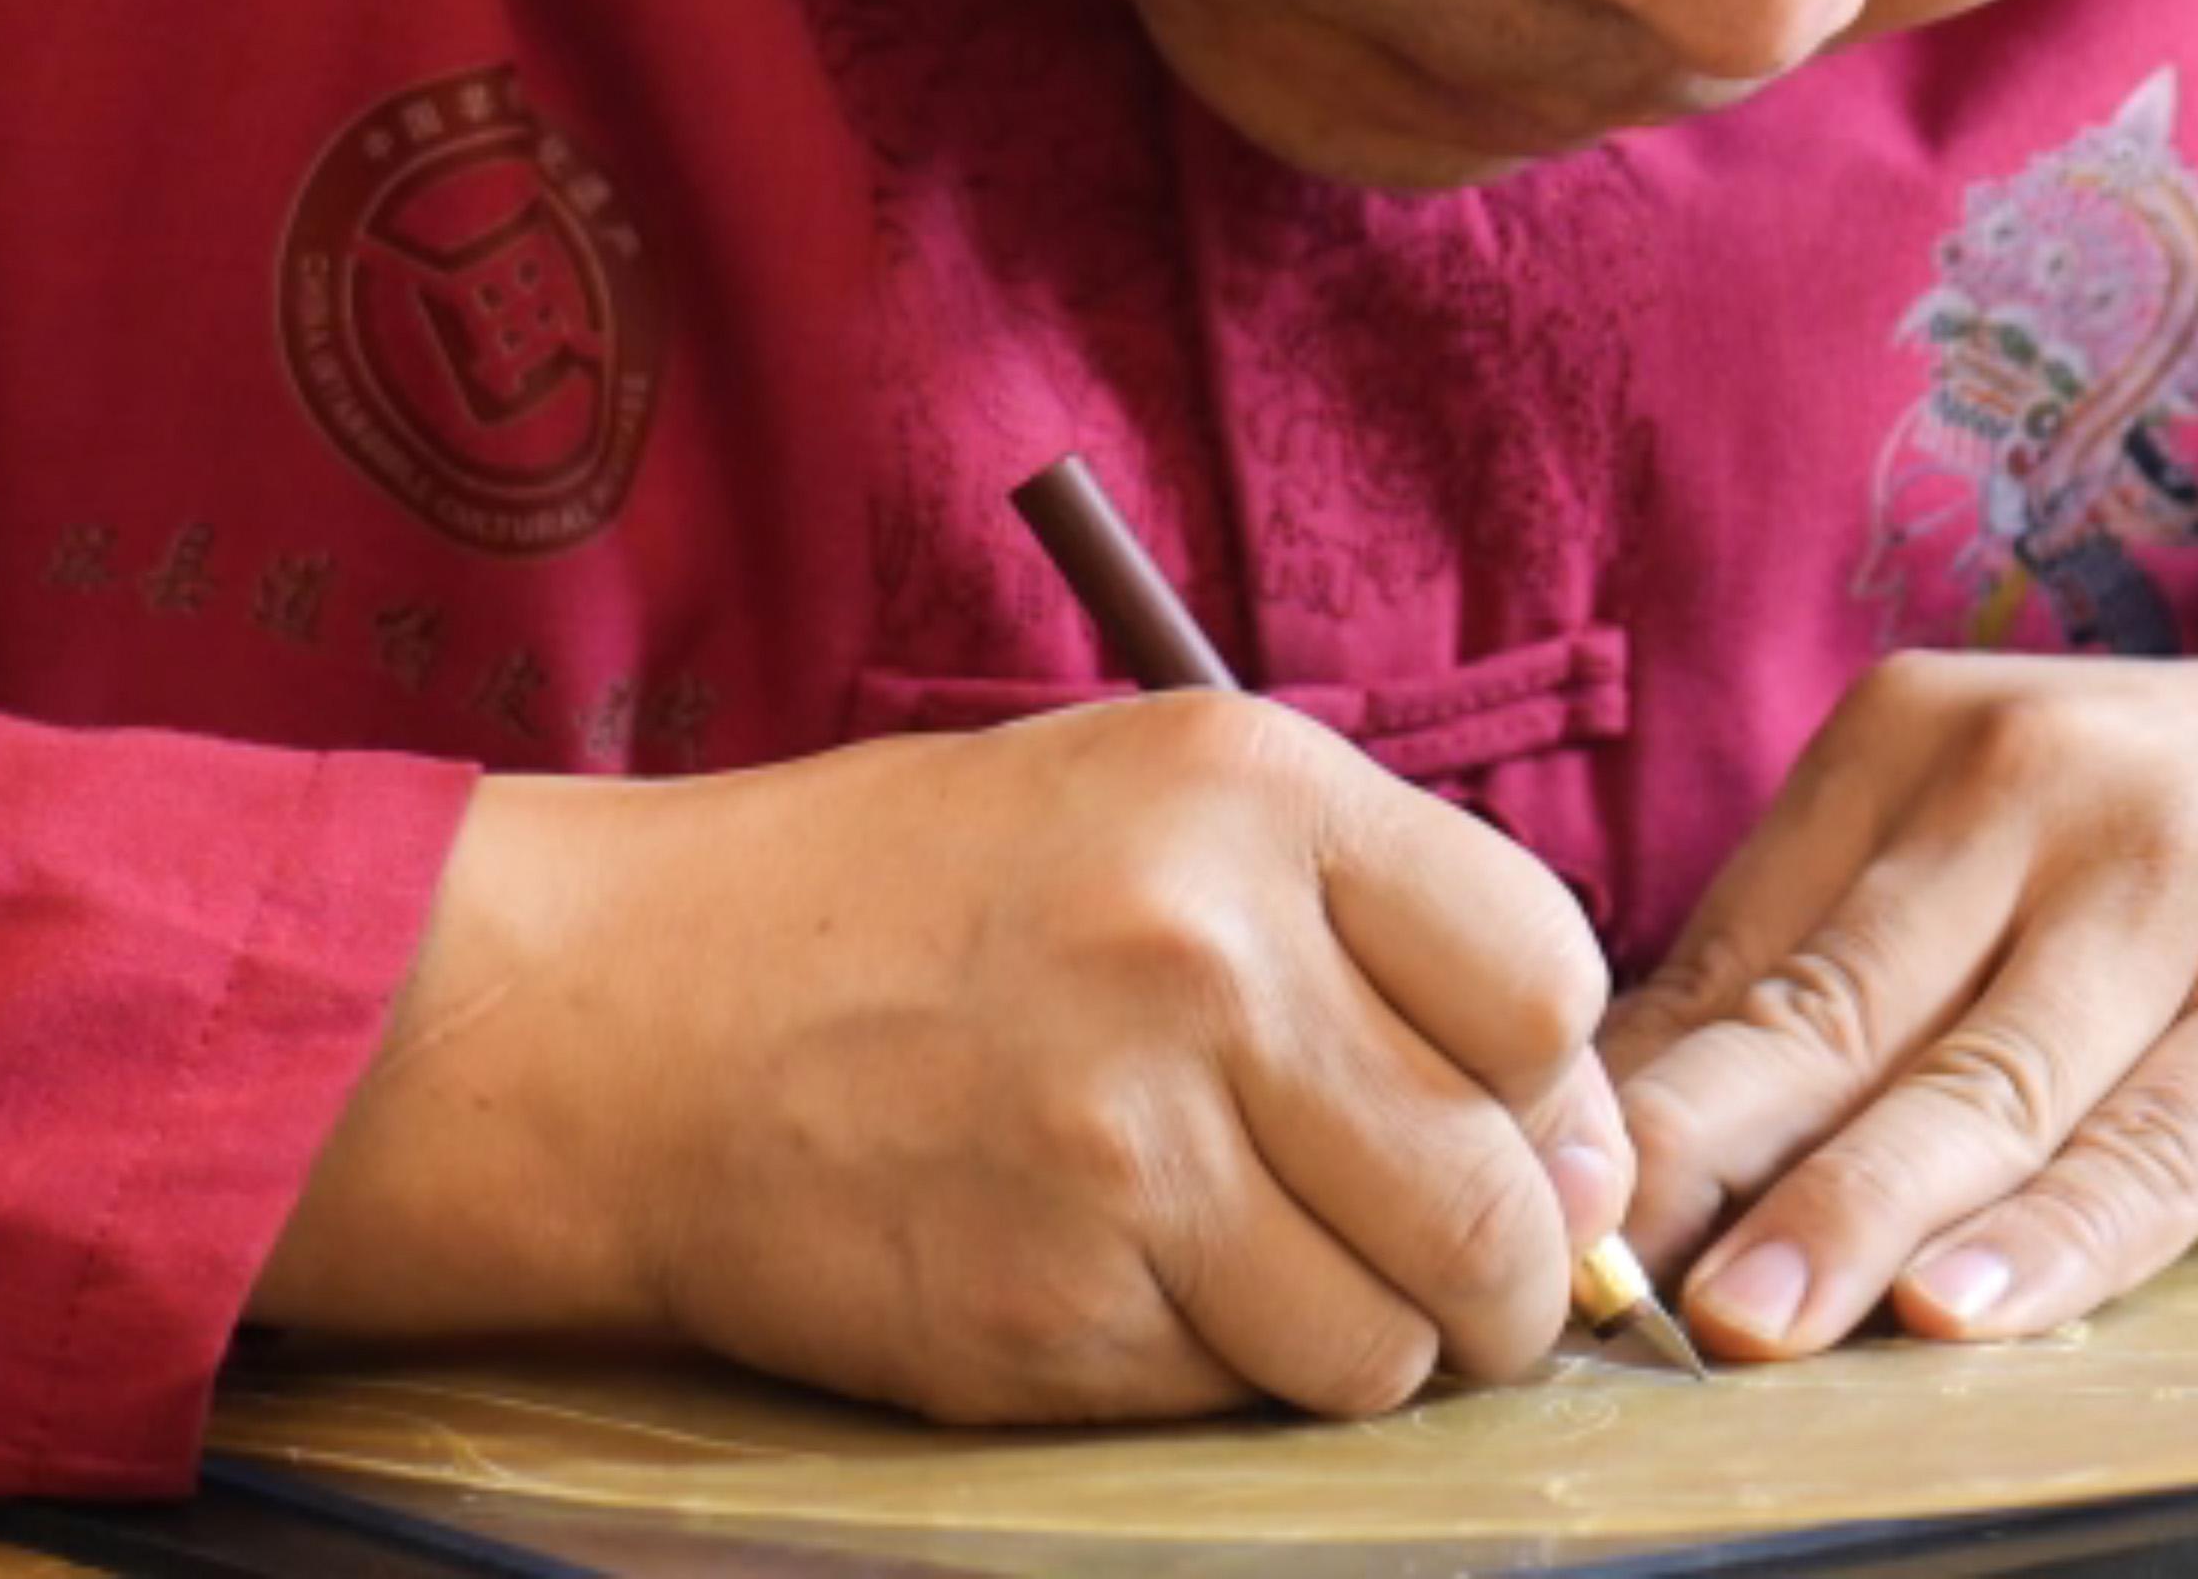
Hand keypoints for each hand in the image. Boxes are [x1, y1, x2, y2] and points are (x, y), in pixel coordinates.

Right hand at [255, 694, 1628, 1423]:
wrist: (624, 1020)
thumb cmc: (903, 905)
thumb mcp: (1143, 806)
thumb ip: (1360, 924)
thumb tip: (1573, 1131)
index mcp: (1251, 797)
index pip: (1550, 983)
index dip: (1557, 1085)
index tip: (1516, 1122)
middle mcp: (1206, 962)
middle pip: (1498, 1197)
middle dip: (1508, 1271)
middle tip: (1454, 1272)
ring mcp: (1126, 1152)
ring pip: (1389, 1342)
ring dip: (1365, 1344)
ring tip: (1273, 1277)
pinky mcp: (1049, 1316)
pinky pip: (1238, 1400)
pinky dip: (1216, 1376)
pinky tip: (1127, 1287)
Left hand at [1604, 605, 2197, 1362]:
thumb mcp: (2010, 846)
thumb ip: (1851, 965)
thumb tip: (1635, 1137)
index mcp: (1916, 736)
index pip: (1740, 950)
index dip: (1629, 1106)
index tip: (1524, 1218)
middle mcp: (2032, 776)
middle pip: (1834, 1009)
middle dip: (1700, 1162)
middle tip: (1582, 1282)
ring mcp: (2182, 874)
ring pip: (1981, 1082)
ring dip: (1853, 1215)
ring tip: (1745, 1324)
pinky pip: (2162, 1137)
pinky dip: (2058, 1234)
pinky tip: (1969, 1312)